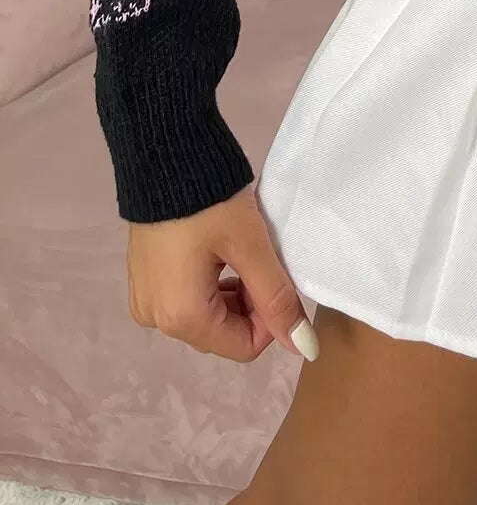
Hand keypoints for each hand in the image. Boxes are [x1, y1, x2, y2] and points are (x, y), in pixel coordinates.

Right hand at [127, 183, 318, 363]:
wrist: (163, 156)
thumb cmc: (210, 202)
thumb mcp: (251, 247)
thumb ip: (278, 299)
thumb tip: (305, 348)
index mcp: (180, 318)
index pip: (245, 347)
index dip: (271, 318)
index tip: (277, 276)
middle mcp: (156, 320)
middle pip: (223, 333)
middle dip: (250, 304)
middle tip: (260, 258)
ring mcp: (146, 301)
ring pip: (207, 316)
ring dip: (233, 293)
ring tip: (240, 250)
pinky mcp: (144, 281)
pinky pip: (186, 299)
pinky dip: (211, 284)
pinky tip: (219, 251)